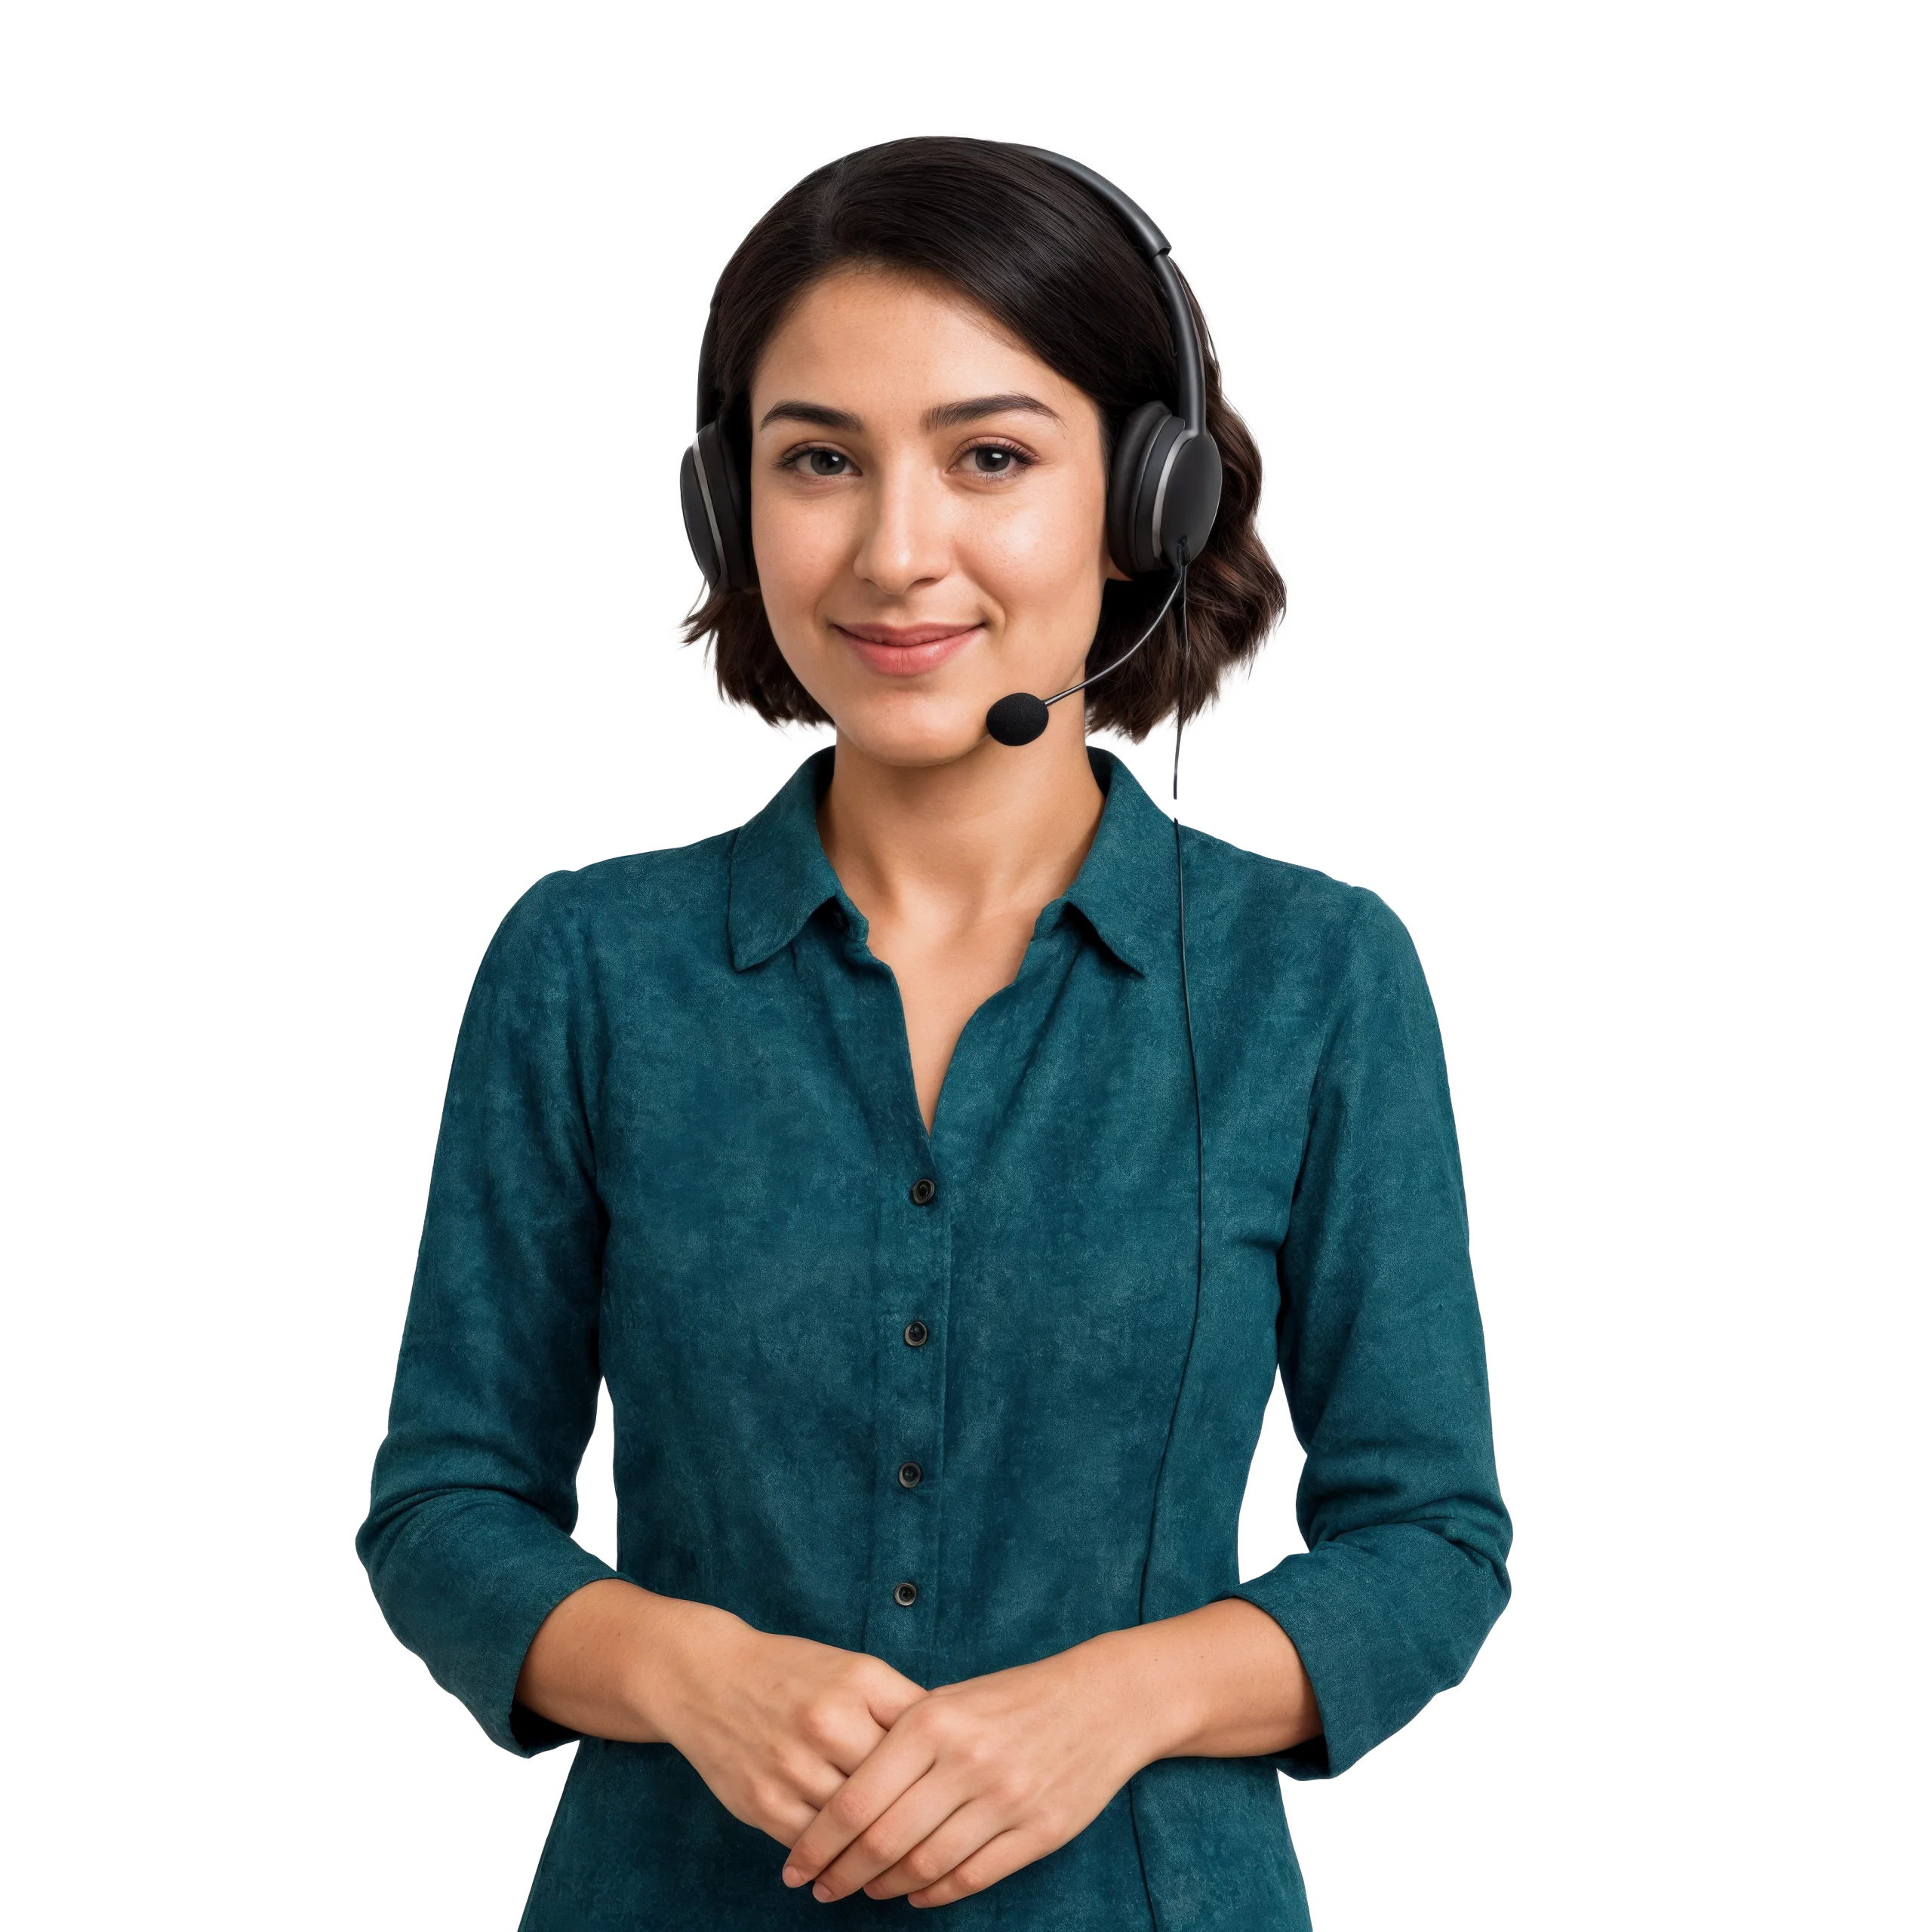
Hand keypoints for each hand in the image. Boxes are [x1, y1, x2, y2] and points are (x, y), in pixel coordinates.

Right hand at [654, 1621, 931, 1851]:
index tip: (959, 1796)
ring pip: (854, 1827)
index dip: (944, 1771)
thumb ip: (901, 1705)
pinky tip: (852, 1868)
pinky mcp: (762, 1802)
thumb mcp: (854, 1669)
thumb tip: (952, 1750)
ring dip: (880, 1853)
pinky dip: (835, 1860)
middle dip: (918, 1819)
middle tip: (942, 1843)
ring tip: (904, 1866)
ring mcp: (792, 1765)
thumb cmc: (793, 1674)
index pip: (922, 1738)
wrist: (707, 1677)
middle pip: (892, 1788)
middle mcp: (826, 1721)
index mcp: (859, 1682)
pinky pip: (813, 1845)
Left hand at [779, 1642, 1149, 1908]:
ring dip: (883, 1887)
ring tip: (862, 1889)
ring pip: (923, 1865)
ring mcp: (1004, 1799)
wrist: (1102, 1701)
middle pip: (882, 1840)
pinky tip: (913, 1893)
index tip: (794, 1864)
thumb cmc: (1014, 1697)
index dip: (817, 1841)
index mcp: (933, 1721)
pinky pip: (970, 1877)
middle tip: (817, 1888)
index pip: (856, 1799)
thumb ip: (899, 1740)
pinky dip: (933, 1893)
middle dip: (840, 1873)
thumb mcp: (949, 1698)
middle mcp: (965, 1761)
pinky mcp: (1038, 1831)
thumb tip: (840, 1796)